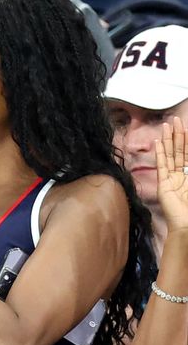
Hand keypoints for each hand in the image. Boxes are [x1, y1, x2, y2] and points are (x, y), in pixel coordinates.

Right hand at [155, 116, 187, 231]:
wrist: (187, 225)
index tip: (185, 127)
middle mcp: (181, 175)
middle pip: (180, 150)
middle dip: (178, 135)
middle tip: (175, 120)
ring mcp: (172, 179)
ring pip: (171, 155)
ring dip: (169, 139)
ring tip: (167, 125)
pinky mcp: (164, 184)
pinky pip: (162, 165)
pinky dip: (161, 153)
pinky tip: (159, 142)